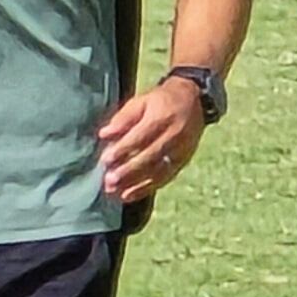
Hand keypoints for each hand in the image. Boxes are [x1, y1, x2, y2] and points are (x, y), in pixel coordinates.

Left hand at [95, 77, 206, 203]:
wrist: (193, 101)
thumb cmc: (160, 102)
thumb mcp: (141, 102)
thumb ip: (123, 118)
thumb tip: (104, 134)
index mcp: (161, 117)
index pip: (140, 137)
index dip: (122, 150)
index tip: (105, 160)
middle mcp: (174, 135)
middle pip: (149, 156)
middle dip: (128, 171)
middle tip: (109, 181)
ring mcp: (181, 150)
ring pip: (157, 170)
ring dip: (135, 183)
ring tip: (116, 191)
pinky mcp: (183, 161)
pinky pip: (164, 177)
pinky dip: (146, 188)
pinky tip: (129, 195)